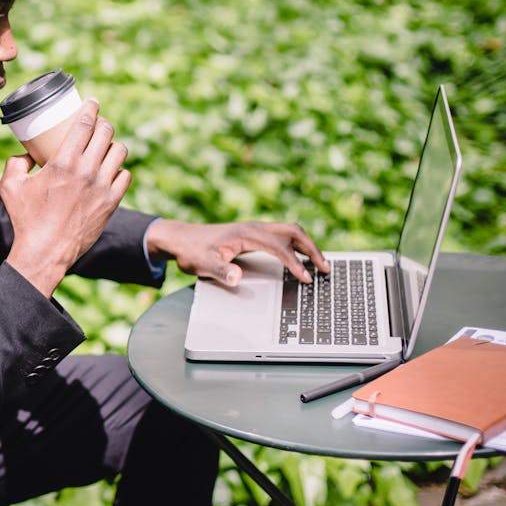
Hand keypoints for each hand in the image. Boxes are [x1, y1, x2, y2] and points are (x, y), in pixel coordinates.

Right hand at [0, 99, 130, 295]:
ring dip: (113, 145)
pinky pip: (125, 176)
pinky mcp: (111, 204)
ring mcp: (102, 188)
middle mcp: (86, 172)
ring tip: (106, 146)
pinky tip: (112, 170)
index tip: (92, 102)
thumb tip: (26, 153)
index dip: (91, 108)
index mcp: (63, 163)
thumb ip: (15, 163)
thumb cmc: (25, 219)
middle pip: (106, 133)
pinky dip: (119, 170)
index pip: (84, 124)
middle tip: (98, 123)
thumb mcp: (10, 187)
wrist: (45, 252)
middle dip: (103, 123)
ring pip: (119, 152)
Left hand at [146, 219, 328, 285]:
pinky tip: (301, 259)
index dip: (294, 263)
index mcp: (246, 234)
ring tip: (320, 264)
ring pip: (290, 232)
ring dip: (308, 246)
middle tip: (325, 269)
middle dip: (312, 250)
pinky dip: (297, 245)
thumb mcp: (202, 264)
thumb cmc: (190, 250)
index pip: (279, 247)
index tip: (305, 278)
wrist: (179, 238)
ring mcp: (255, 229)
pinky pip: (283, 236)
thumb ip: (220, 271)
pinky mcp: (253, 234)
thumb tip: (237, 278)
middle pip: (293, 232)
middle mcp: (254, 227)